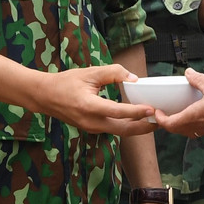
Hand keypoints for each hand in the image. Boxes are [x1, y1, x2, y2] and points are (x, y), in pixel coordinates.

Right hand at [28, 64, 158, 136]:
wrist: (44, 96)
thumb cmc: (66, 82)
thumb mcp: (90, 72)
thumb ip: (113, 73)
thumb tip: (134, 79)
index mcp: (90, 106)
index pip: (118, 112)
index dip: (137, 111)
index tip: (152, 109)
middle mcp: (91, 122)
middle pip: (123, 129)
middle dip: (143, 127)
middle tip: (159, 121)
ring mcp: (91, 128)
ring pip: (118, 131)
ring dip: (136, 127)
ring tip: (152, 121)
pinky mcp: (91, 128)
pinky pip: (112, 129)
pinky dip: (125, 125)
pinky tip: (136, 119)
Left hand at [155, 68, 203, 137]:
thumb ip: (198, 80)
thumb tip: (189, 73)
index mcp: (193, 116)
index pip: (170, 123)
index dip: (161, 120)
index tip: (158, 112)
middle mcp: (197, 126)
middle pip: (176, 129)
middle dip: (168, 123)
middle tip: (164, 114)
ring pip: (185, 131)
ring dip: (179, 125)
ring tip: (178, 115)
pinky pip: (196, 131)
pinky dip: (189, 125)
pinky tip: (195, 117)